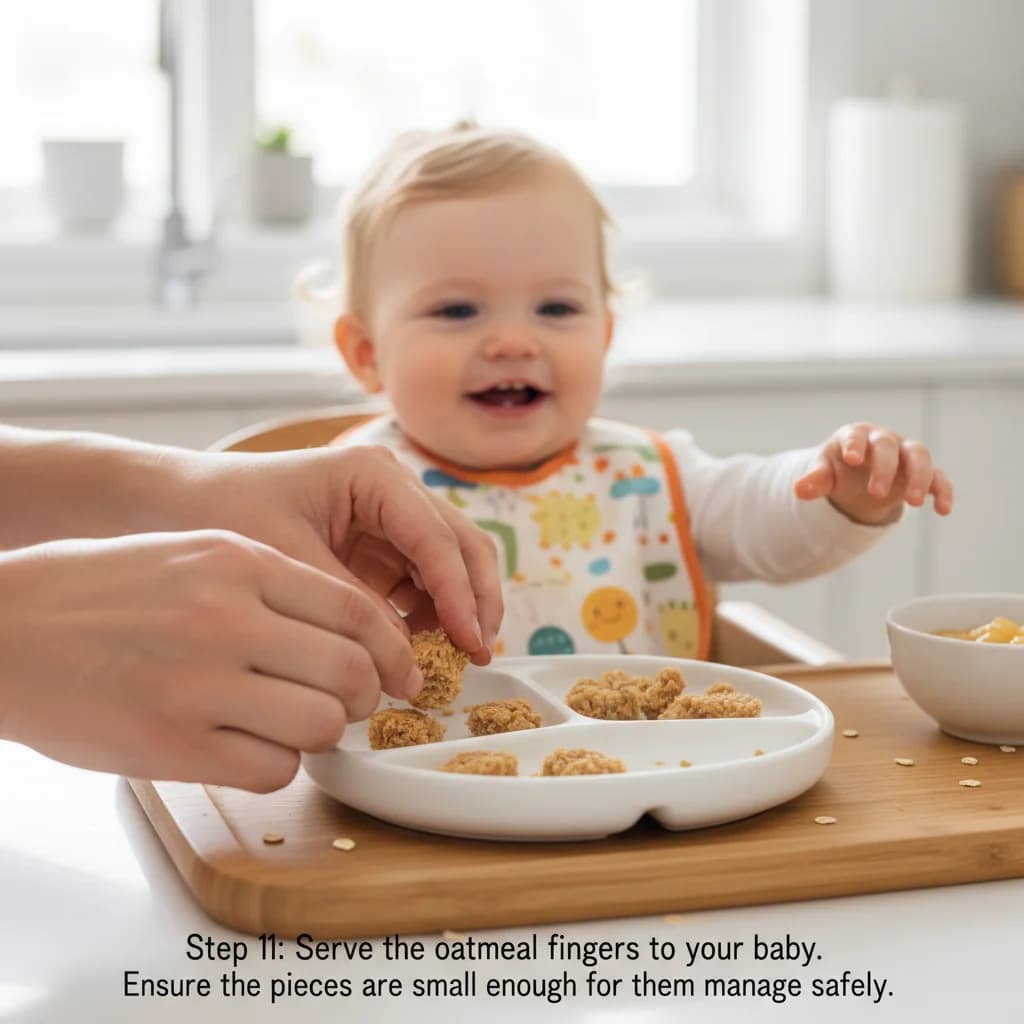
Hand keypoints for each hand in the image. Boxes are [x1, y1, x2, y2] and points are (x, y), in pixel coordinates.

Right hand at [0, 531, 422, 789]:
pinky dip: (277, 763)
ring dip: (323, 732)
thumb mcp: (193, 555)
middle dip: (366, 696)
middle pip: (351, 671)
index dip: (390, 649)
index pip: (356, 610)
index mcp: (239, 562)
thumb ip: (271, 585)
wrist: (3, 629)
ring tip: (294, 724)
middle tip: (352, 703)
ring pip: (322, 724)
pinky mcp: (171, 745)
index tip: (396, 671)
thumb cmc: (101, 590)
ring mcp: (199, 683)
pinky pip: (273, 768)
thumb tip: (349, 633)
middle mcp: (226, 618)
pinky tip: (248, 746)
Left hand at [185, 445, 502, 663]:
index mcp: (373, 475)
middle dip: (476, 600)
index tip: (468, 642)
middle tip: (479, 655)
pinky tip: (420, 652)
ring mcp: (388, 520)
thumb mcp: (289, 563)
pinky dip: (428, 618)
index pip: (435, 537)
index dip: (459, 593)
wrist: (173, 506)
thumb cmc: (221, 514)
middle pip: (461, 544)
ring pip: (449, 566)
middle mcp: (392, 490)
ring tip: (452, 662)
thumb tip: (403, 663)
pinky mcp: (376, 550)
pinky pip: (419, 584)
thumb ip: (352, 609)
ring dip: (457, 611)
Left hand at [794, 422, 953, 524]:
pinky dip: (942, 491)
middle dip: (884, 469)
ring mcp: (905, 454)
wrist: (858, 476)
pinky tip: (943, 510)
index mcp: (855, 436)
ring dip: (919, 477)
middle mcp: (883, 440)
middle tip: (876, 493)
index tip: (852, 460)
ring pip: (919, 456)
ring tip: (914, 503)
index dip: (855, 445)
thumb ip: (815, 480)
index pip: (856, 436)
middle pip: (889, 446)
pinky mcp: (922, 472)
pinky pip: (938, 477)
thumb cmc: (839, 469)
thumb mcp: (824, 474)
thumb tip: (799, 491)